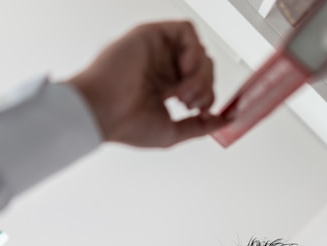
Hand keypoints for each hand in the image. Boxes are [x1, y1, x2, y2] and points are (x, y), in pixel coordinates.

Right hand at [69, 21, 225, 147]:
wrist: (102, 113)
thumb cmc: (126, 125)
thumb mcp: (173, 132)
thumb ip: (201, 126)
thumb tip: (225, 121)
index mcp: (164, 86)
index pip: (200, 82)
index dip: (208, 96)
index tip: (201, 111)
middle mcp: (162, 66)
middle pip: (203, 65)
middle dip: (206, 87)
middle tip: (190, 103)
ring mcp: (157, 50)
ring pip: (198, 50)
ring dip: (200, 73)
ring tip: (183, 92)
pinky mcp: (151, 35)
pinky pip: (186, 31)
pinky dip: (194, 50)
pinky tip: (185, 69)